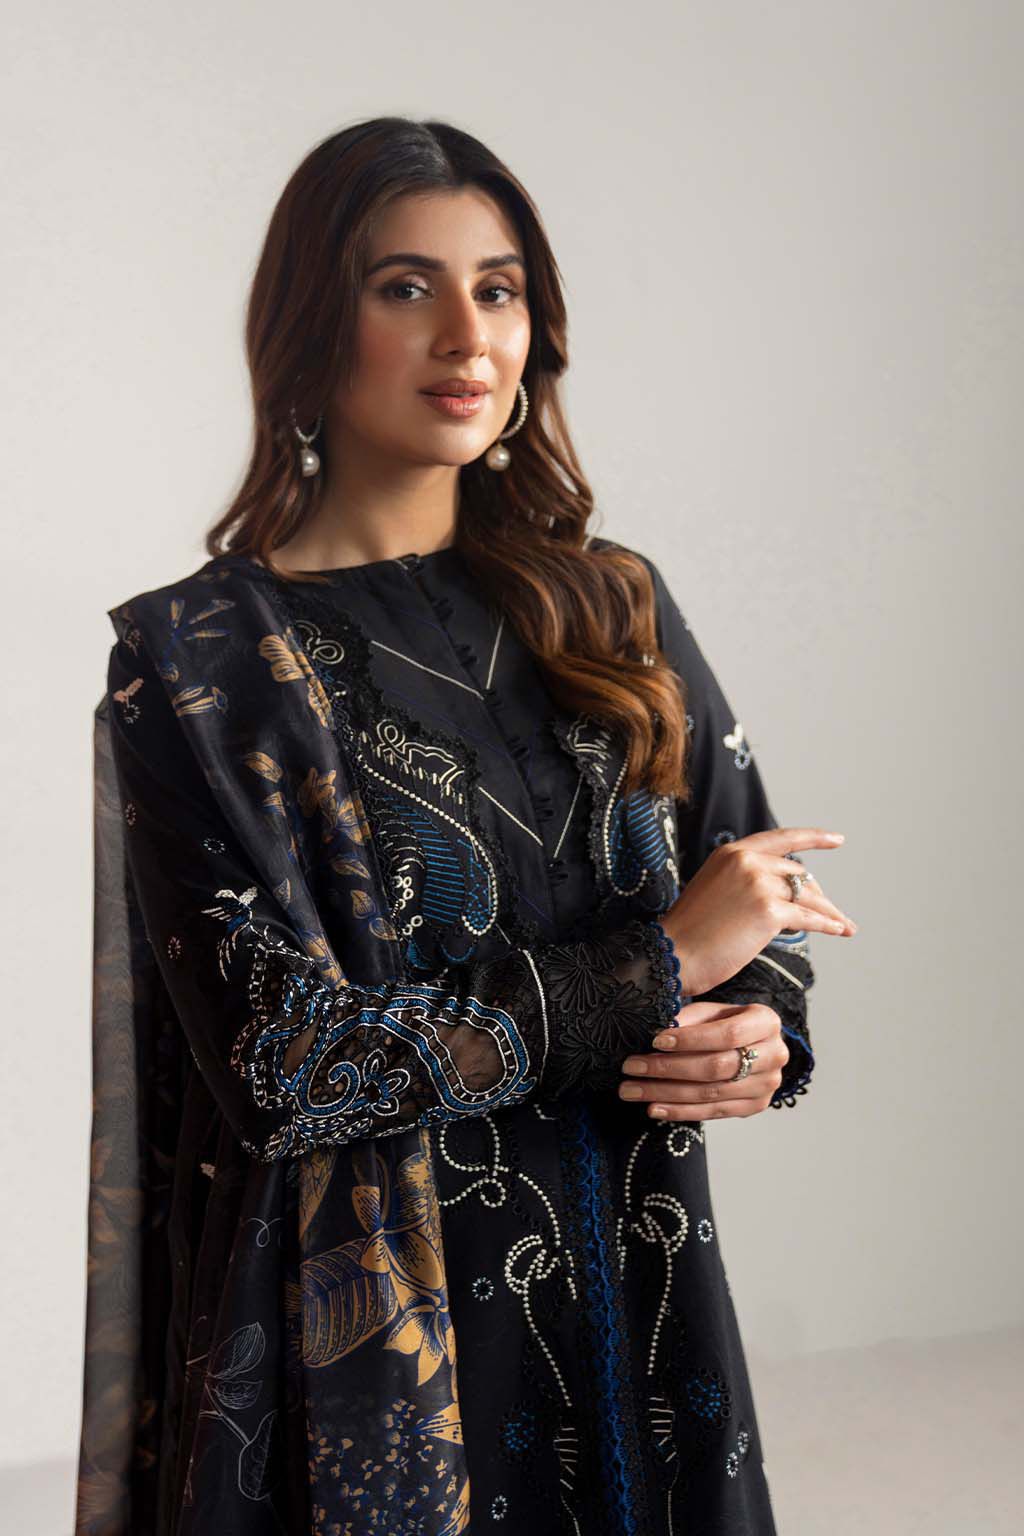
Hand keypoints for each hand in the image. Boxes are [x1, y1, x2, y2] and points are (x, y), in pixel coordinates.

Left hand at [618, 999, 787, 1120]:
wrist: (751, 1044)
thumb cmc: (726, 1022)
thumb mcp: (710, 1011)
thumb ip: (688, 1019)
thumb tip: (655, 1032)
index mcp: (766, 1022)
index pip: (727, 1034)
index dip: (690, 1040)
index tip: (655, 1040)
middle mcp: (774, 1055)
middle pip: (716, 1068)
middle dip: (668, 1068)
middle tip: (631, 1067)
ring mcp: (767, 1086)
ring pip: (710, 1094)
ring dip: (665, 1093)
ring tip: (632, 1090)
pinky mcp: (755, 1107)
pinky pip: (713, 1113)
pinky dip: (679, 1111)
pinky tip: (653, 1108)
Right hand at [661, 827, 854, 996]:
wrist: (674, 954)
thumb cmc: (691, 932)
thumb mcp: (715, 889)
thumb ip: (745, 881)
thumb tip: (787, 890)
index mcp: (731, 853)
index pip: (781, 839)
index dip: (813, 838)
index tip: (837, 840)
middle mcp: (746, 861)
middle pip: (798, 875)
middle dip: (819, 896)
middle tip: (835, 913)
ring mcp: (758, 884)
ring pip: (807, 897)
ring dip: (829, 913)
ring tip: (845, 926)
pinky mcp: (768, 910)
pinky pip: (808, 918)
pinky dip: (828, 926)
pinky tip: (840, 931)